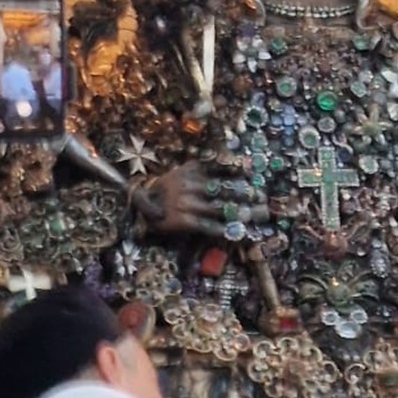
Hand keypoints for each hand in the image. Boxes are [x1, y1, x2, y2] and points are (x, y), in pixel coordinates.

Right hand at [143, 160, 268, 238]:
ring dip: (240, 211)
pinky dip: (224, 229)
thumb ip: (200, 169)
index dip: (236, 167)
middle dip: (244, 192)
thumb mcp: (179, 173)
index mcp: (190, 171)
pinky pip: (208, 226)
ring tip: (257, 214)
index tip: (253, 168)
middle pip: (223, 188)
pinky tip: (237, 232)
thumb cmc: (162, 191)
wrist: (135, 209)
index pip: (217, 166)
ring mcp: (187, 204)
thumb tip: (233, 165)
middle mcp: (190, 185)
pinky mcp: (184, 222)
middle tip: (261, 196)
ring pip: (220, 208)